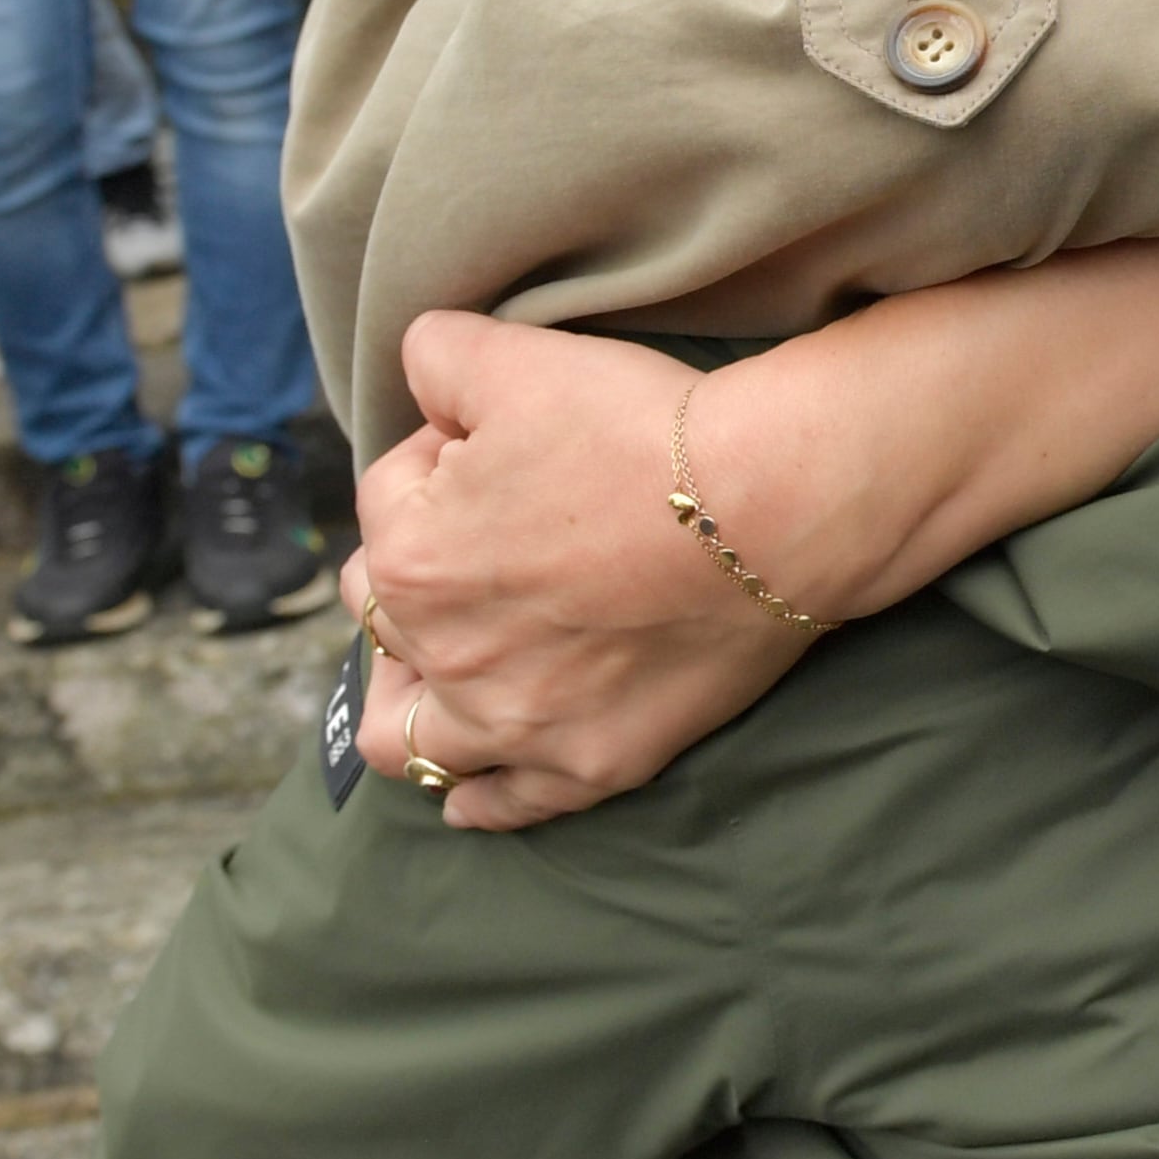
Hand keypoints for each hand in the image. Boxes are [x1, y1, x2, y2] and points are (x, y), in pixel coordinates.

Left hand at [340, 312, 842, 832]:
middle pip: (383, 612)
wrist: (775, 507)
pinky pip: (504, 802)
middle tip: (496, 535)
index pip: (390, 495)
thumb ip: (435, 356)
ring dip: (407, 702)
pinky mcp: (589, 762)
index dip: (446, 456)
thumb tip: (421, 375)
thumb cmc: (647, 431)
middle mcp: (444, 655)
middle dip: (420, 568)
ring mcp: (515, 722)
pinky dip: (477, 798)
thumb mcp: (519, 359)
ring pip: (406, 736)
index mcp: (409, 557)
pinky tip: (471, 791)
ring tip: (433, 678)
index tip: (516, 446)